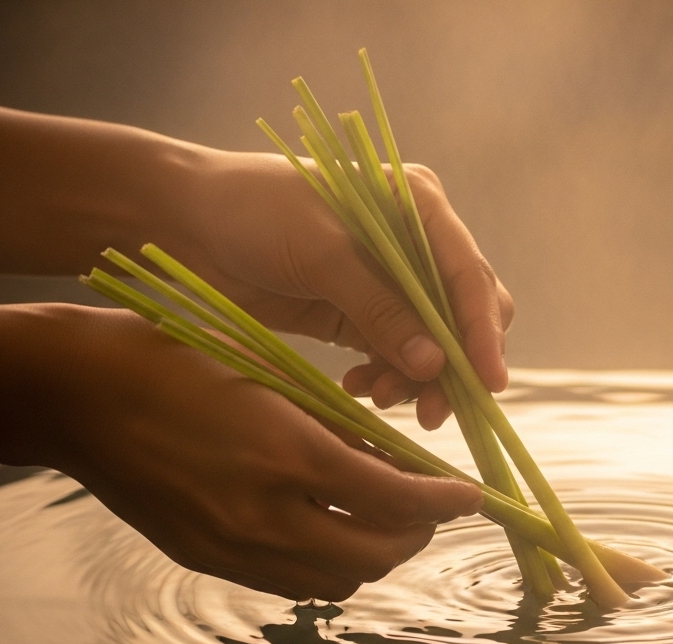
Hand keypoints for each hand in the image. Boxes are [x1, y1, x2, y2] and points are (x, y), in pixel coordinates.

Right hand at [0, 304, 483, 600]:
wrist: (76, 392)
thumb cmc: (176, 360)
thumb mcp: (271, 379)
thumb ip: (338, 428)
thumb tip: (395, 463)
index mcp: (287, 453)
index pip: (394, 499)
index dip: (443, 500)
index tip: (470, 494)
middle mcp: (261, 514)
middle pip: (373, 556)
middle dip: (415, 534)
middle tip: (428, 503)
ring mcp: (229, 545)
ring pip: (335, 581)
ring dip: (371, 553)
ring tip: (379, 511)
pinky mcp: (205, 558)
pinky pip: (289, 581)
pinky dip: (324, 561)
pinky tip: (325, 521)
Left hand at [174, 149, 513, 428]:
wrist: (184, 221)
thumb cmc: (252, 213)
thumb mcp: (321, 255)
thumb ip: (381, 309)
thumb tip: (437, 365)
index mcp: (419, 204)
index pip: (469, 275)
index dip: (483, 331)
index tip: (488, 383)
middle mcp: (416, 240)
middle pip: (465, 313)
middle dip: (453, 363)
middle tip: (430, 410)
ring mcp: (391, 279)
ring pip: (435, 342)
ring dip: (417, 377)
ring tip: (379, 397)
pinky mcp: (364, 311)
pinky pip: (399, 354)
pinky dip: (389, 376)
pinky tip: (359, 387)